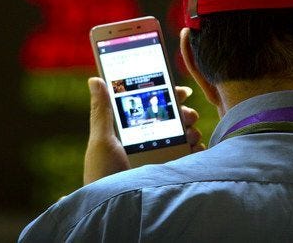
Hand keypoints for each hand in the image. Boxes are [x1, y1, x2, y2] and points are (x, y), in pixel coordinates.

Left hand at [83, 77, 204, 184]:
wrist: (114, 211)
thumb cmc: (102, 176)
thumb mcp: (101, 142)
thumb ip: (102, 111)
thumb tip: (95, 79)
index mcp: (134, 131)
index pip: (155, 106)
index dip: (169, 95)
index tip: (181, 91)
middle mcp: (151, 142)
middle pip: (174, 118)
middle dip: (184, 113)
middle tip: (186, 115)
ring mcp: (164, 158)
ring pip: (187, 135)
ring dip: (191, 131)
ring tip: (187, 135)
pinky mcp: (173, 173)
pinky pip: (192, 157)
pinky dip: (197, 150)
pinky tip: (193, 149)